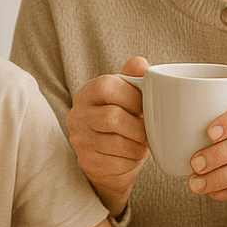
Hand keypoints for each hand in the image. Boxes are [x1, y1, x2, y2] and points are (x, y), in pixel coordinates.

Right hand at [66, 56, 151, 216]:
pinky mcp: (87, 161)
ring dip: (137, 146)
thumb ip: (132, 78)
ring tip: (141, 143)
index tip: (144, 106)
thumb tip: (141, 63)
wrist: (108, 157)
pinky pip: (116, 163)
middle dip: (138, 127)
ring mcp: (80, 139)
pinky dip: (131, 161)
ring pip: (116, 143)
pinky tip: (132, 155)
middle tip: (148, 131)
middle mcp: (78, 114)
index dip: (131, 97)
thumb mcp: (126, 96)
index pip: (106, 87)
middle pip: (112, 118)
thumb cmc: (122, 120)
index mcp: (88, 92)